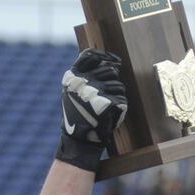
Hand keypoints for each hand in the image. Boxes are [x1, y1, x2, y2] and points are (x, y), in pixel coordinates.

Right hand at [56, 48, 127, 170]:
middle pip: (110, 70)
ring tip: (106, 106)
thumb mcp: (72, 91)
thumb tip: (107, 60)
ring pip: (119, 85)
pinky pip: (122, 99)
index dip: (104, 55)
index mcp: (73, 76)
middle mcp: (84, 81)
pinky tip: (110, 113)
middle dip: (112, 81)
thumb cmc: (77, 113)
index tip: (114, 59)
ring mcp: (96, 92)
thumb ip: (84, 74)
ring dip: (116, 94)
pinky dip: (119, 106)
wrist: (79, 139)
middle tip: (105, 94)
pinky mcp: (108, 104)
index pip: (90, 56)